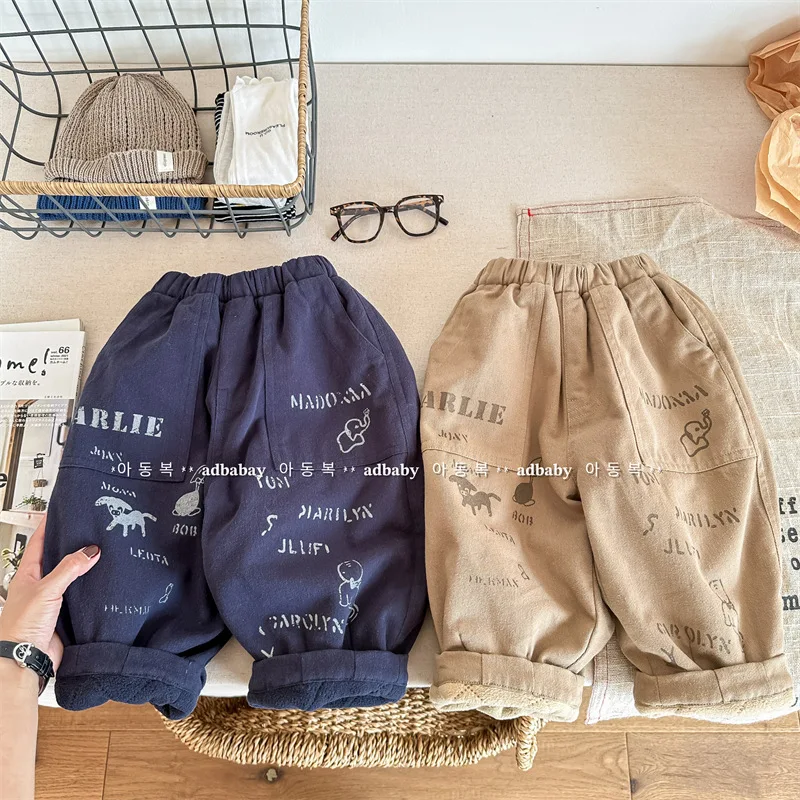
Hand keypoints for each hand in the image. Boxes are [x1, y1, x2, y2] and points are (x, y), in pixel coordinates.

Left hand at [0, 514, 99, 669]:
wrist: (26, 660)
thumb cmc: (22, 626)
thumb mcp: (46, 590)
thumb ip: (69, 569)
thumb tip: (90, 550)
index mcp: (27, 575)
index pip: (39, 543)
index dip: (48, 526)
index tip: (60, 511)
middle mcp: (39, 585)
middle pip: (57, 558)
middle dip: (70, 545)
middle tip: (87, 529)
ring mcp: (52, 599)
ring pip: (71, 577)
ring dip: (83, 567)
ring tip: (100, 552)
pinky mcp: (65, 614)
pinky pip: (81, 595)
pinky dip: (91, 588)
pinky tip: (102, 582)